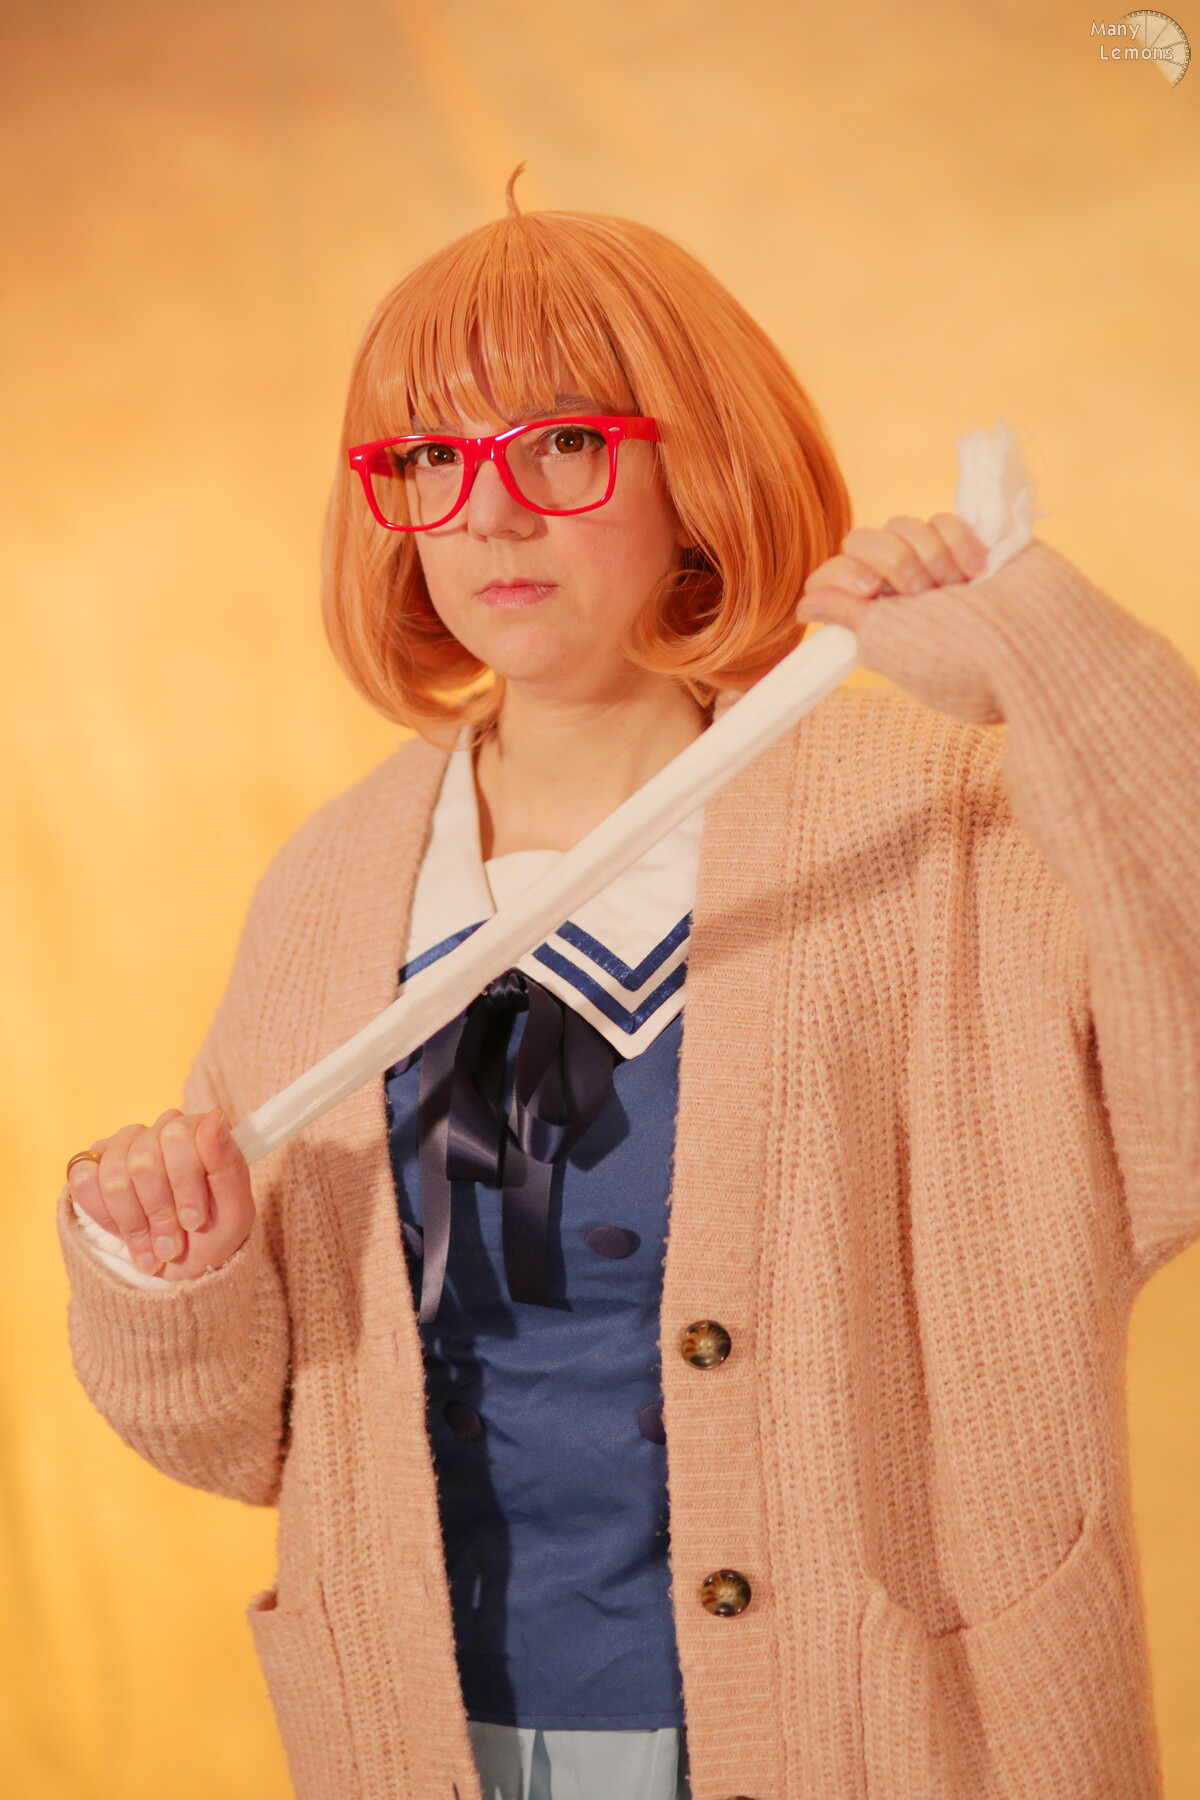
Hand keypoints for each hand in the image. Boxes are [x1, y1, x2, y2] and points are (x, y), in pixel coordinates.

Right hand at [66, 1108, 255, 1282]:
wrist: (183, 1266)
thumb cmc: (213, 1233)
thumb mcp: (234, 1210)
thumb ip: (227, 1162)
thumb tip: (214, 1116)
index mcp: (196, 1131)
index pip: (178, 1136)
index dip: (184, 1186)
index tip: (195, 1222)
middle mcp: (157, 1131)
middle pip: (143, 1162)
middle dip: (159, 1213)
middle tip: (173, 1246)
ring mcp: (122, 1146)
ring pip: (114, 1178)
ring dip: (136, 1224)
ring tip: (155, 1250)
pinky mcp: (91, 1166)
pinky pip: (84, 1181)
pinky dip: (106, 1217)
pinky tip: (127, 1234)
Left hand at [795, 513, 1015, 726]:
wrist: (1036, 641)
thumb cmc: (961, 656)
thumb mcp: (892, 645)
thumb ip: (848, 616)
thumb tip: (806, 602)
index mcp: (880, 626)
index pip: (834, 579)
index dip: (842, 574)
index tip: (869, 590)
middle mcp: (905, 597)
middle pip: (862, 541)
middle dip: (892, 562)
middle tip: (923, 593)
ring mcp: (939, 569)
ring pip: (902, 525)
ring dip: (929, 554)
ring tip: (960, 587)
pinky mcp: (973, 545)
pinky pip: (942, 519)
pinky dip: (959, 541)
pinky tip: (982, 570)